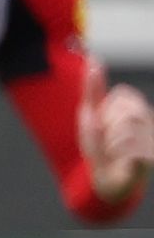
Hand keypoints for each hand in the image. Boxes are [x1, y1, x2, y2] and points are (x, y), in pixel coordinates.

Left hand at [85, 67, 153, 209]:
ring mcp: (153, 139)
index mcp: (136, 107)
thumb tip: (94, 58)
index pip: (123, 95)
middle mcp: (149, 121)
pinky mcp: (152, 158)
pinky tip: (122, 160)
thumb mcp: (89, 114)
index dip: (106, 110)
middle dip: (109, 127)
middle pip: (127, 113)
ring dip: (112, 144)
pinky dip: (121, 156)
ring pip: (129, 131)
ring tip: (114, 151)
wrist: (102, 179)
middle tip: (108, 140)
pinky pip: (135, 151)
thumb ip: (93, 88)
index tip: (104, 122)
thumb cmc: (97, 144)